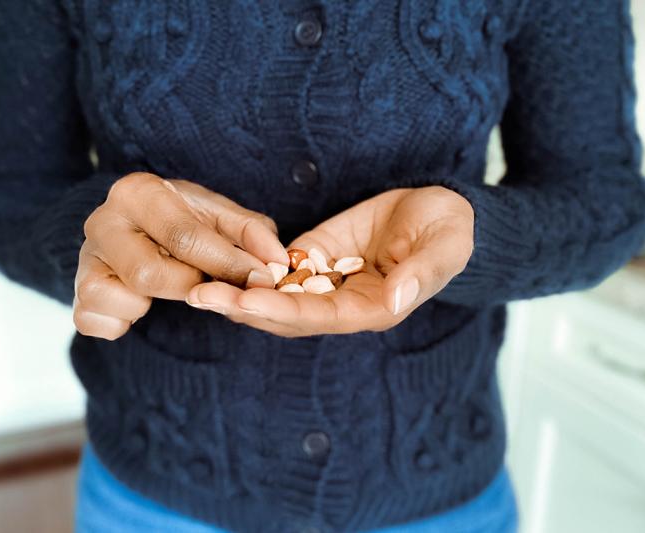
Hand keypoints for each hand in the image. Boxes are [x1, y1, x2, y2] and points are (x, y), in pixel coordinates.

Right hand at [73, 172, 287, 339]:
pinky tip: (139, 305)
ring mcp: (84, 259)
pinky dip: (121, 323)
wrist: (134, 227)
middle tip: (206, 283)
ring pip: (124, 299)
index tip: (262, 279)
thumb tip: (278, 260)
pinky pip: (94, 323)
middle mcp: (102, 221)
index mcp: (138, 192)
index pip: (185, 237)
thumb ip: (251, 233)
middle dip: (189, 286)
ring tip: (167, 285)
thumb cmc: (183, 221)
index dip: (228, 264)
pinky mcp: (77, 293)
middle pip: (150, 274)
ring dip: (155, 303)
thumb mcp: (219, 216)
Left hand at [185, 186, 473, 336]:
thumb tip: (396, 297)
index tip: (245, 303)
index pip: (321, 317)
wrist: (438, 211)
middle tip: (200, 296)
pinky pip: (279, 269)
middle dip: (244, 308)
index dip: (282, 311)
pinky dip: (249, 269)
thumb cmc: (449, 230)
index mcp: (374, 308)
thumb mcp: (447, 245)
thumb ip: (423, 272)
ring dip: (238, 293)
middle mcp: (343, 303)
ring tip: (195, 286)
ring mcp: (326, 282)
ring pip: (276, 296)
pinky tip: (216, 263)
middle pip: (287, 314)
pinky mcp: (315, 257)